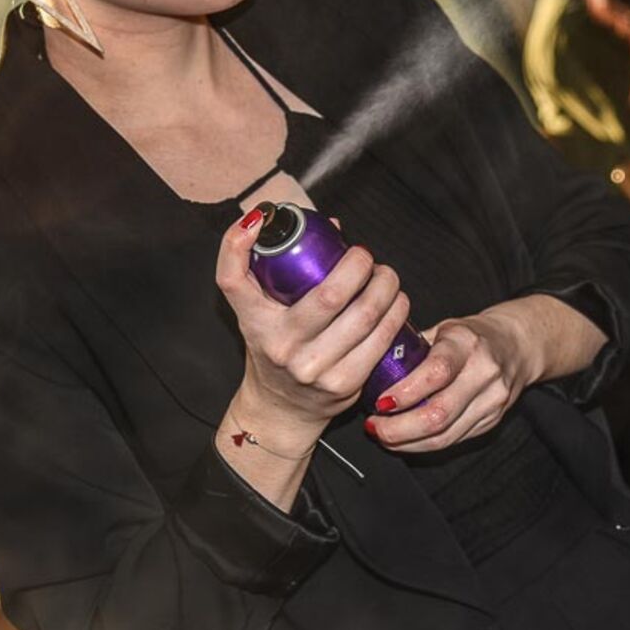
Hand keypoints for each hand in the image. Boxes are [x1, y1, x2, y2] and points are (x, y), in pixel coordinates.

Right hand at [215, 207, 413, 443]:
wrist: (281, 410)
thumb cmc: (276, 348)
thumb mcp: (263, 312)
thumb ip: (283, 270)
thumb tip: (332, 226)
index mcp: (254, 322)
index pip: (232, 279)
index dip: (237, 243)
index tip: (260, 219)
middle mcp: (280, 346)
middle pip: (330, 293)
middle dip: (360, 264)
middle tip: (366, 257)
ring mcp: (312, 368)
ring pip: (364, 315)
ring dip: (387, 287)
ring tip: (387, 277)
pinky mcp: (343, 384)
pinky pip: (380, 340)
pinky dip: (396, 314)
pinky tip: (397, 303)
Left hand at [369, 309, 538, 452]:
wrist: (517, 344)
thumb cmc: (470, 335)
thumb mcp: (442, 329)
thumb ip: (411, 348)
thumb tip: (369, 369)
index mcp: (467, 342)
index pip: (436, 372)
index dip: (405, 392)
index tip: (379, 402)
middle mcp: (485, 372)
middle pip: (439, 414)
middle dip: (399, 428)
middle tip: (374, 426)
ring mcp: (493, 400)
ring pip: (445, 435)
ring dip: (407, 442)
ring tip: (384, 435)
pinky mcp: (493, 420)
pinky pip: (453, 440)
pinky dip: (424, 444)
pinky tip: (406, 438)